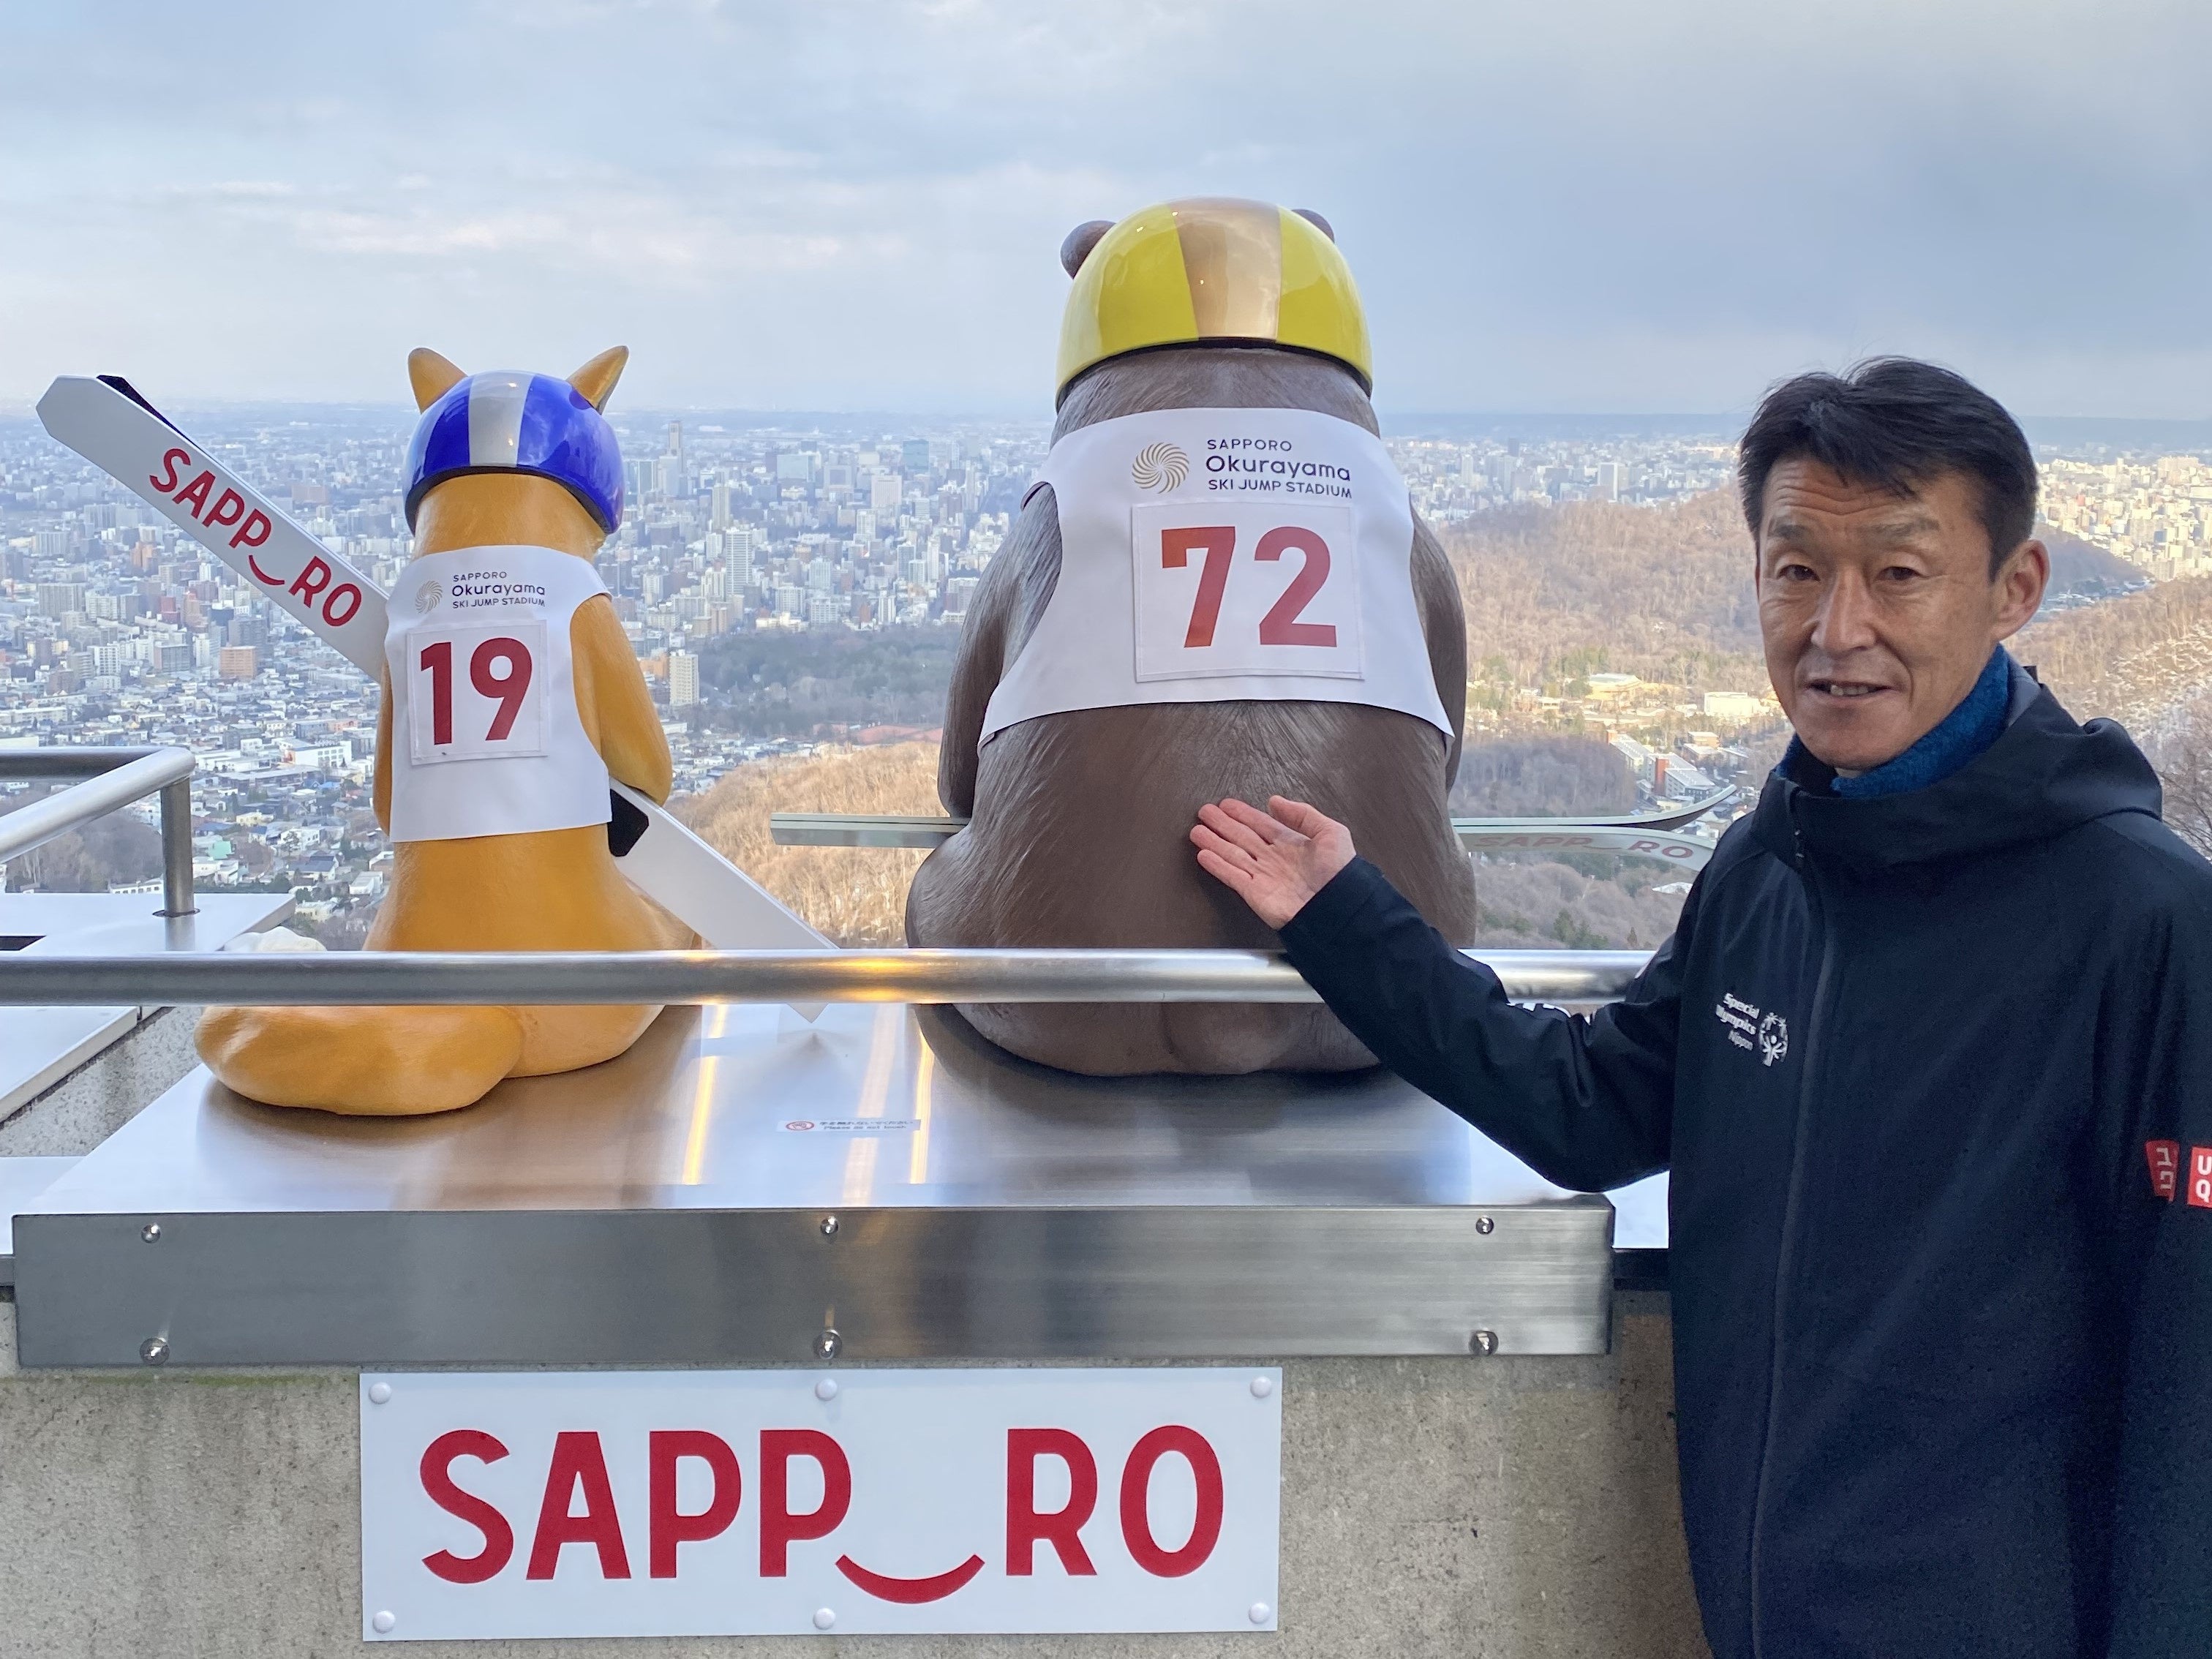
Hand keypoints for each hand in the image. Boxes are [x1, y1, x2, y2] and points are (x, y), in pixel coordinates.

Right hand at [1190, 796, 1356, 929]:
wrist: (1338, 908)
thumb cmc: (1340, 873)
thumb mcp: (1330, 832)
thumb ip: (1302, 814)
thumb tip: (1276, 802)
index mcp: (1292, 844)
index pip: (1261, 825)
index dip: (1244, 814)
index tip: (1227, 805)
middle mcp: (1275, 859)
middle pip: (1242, 837)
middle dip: (1223, 825)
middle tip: (1205, 812)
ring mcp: (1263, 876)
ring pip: (1233, 854)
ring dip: (1214, 842)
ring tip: (1196, 831)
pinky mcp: (1255, 893)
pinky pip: (1232, 876)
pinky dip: (1217, 865)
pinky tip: (1203, 854)